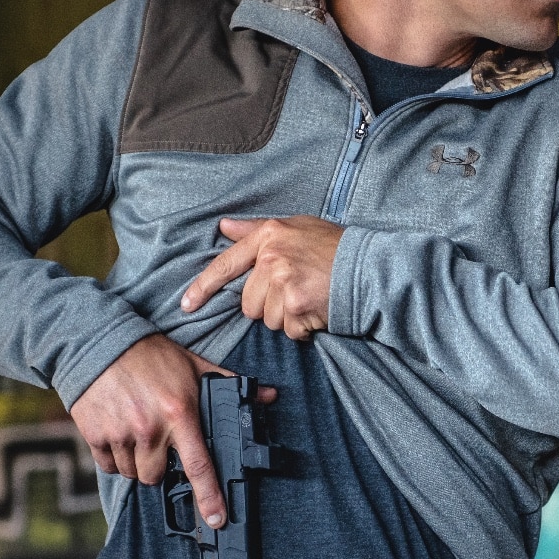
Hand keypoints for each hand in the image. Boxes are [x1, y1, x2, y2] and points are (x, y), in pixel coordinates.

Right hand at [68, 334, 274, 529]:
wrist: (99, 341)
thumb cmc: (151, 354)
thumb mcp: (194, 364)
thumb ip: (230, 382)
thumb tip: (269, 394)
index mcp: (179, 414)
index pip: (198, 465)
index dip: (209, 496)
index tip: (216, 519)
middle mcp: (149, 429)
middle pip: (157, 476)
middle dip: (161, 466)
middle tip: (160, 442)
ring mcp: (120, 435)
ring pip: (133, 473)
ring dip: (137, 462)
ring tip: (138, 432)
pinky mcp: (95, 436)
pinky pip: (109, 466)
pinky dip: (115, 457)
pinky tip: (118, 432)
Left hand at [181, 216, 343, 340]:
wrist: (371, 268)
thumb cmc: (335, 248)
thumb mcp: (296, 227)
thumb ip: (257, 229)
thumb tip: (223, 226)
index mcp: (269, 236)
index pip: (226, 264)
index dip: (203, 288)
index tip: (186, 305)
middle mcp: (272, 258)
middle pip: (248, 303)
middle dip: (269, 305)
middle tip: (297, 292)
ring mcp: (283, 282)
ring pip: (267, 320)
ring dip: (287, 318)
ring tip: (310, 299)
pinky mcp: (296, 306)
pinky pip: (288, 331)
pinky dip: (303, 328)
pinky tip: (318, 311)